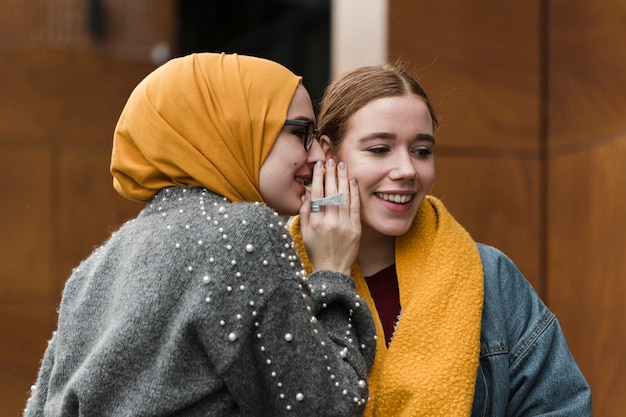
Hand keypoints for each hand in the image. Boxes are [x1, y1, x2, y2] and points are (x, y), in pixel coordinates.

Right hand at [299, 159, 360, 275]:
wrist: (332, 271)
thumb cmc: (316, 252)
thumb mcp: (304, 233)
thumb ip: (305, 213)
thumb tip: (307, 195)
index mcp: (315, 223)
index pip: (317, 194)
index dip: (318, 178)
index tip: (319, 166)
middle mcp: (330, 222)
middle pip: (331, 192)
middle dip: (331, 174)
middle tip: (331, 160)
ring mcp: (344, 226)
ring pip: (343, 197)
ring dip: (343, 179)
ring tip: (342, 166)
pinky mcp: (356, 230)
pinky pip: (355, 208)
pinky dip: (354, 194)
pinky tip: (353, 182)